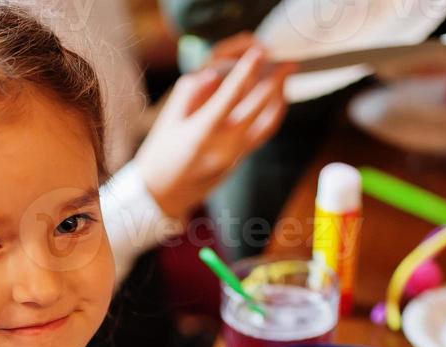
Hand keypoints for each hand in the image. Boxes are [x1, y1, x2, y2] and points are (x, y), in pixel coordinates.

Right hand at [133, 37, 294, 223]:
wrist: (162, 195)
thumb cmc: (160, 155)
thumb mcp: (167, 120)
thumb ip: (190, 92)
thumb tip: (215, 73)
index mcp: (201, 133)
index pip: (229, 95)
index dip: (246, 71)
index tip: (257, 52)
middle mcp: (223, 146)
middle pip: (257, 108)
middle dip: (273, 81)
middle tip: (284, 62)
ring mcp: (235, 156)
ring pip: (267, 122)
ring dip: (279, 97)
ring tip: (286, 77)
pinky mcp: (240, 161)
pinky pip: (263, 134)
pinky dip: (274, 115)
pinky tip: (278, 100)